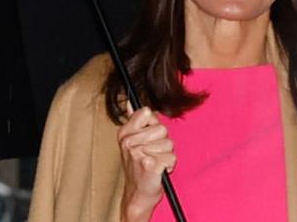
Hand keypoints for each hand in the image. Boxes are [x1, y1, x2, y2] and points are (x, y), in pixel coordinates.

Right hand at [117, 104, 176, 221]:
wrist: (138, 195)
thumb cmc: (138, 168)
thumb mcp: (132, 142)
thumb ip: (134, 121)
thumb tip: (130, 102)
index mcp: (125, 133)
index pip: (147, 112)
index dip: (153, 124)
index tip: (149, 137)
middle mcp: (129, 142)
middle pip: (162, 128)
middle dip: (163, 142)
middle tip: (152, 154)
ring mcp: (138, 153)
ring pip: (169, 144)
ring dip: (166, 155)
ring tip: (155, 163)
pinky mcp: (150, 166)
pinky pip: (171, 158)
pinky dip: (169, 166)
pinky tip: (159, 171)